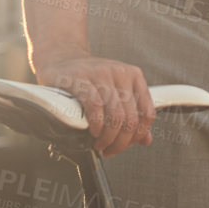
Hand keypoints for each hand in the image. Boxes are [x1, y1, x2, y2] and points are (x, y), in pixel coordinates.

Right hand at [35, 54, 155, 155]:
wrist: (60, 58)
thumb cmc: (88, 80)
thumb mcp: (114, 93)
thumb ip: (131, 114)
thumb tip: (146, 140)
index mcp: (134, 76)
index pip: (147, 113)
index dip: (138, 135)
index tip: (124, 145)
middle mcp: (121, 73)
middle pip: (131, 118)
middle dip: (121, 142)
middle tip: (109, 150)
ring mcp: (101, 74)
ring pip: (116, 116)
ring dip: (108, 138)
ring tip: (99, 144)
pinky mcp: (81, 78)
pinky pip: (95, 107)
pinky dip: (96, 125)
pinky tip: (92, 131)